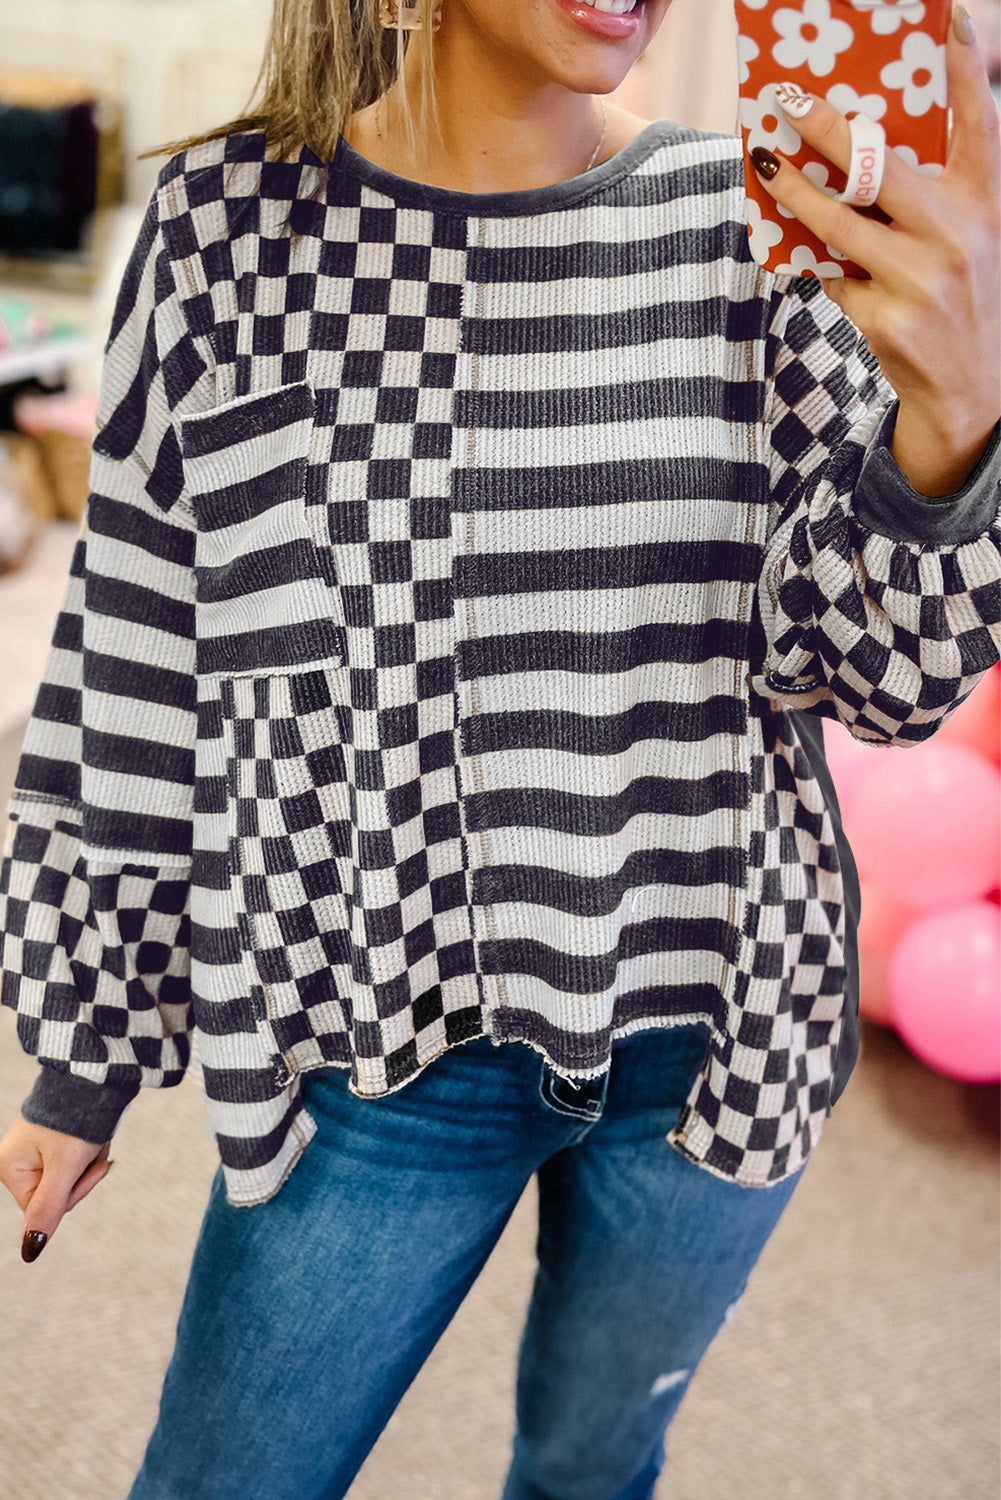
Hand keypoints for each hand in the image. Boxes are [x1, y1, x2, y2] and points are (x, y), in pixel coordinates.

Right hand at [0, 1114, 113, 1261]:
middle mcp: (15, 1160)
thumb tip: (30, 1251)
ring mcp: (33, 1149)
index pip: (44, 1209)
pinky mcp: (51, 1140)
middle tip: (92, 1146)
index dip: (75, 1192)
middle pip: (58, 1193)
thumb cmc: (76, 1117)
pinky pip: (75, 1160)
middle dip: (82, 1173)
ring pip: (70, 1176)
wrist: (95, 1072)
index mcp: (7, 1167)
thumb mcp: (64, 1166)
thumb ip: (48, 1208)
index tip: (93, 1166)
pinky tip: (94, 1134)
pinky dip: (90, 1150)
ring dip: (89, 1160)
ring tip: (93, 1136)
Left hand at [753, 4, 1000, 495]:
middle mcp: (956, 237)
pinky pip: (831, 278)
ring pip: (839, 224)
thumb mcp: (968, 240)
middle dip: (828, 130)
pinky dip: (810, 263)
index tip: (951, 17)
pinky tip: (787, 246)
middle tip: (789, 102)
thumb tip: (862, 151)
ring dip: (794, 193)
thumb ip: (933, 198)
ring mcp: (920, 281)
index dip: (967, 70)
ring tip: (764, 166)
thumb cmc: (961, 301)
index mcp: (985, 206)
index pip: (980, 125)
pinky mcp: (886, 321)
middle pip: (881, 168)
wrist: (971, 394)